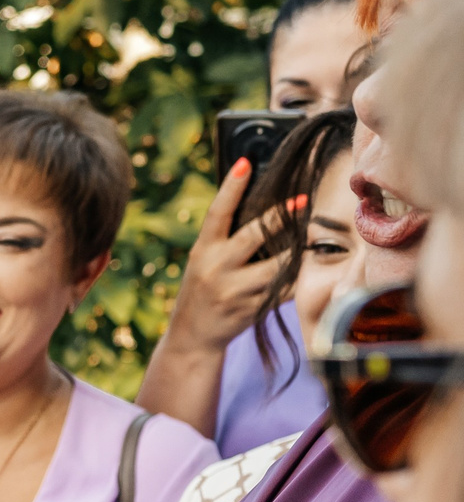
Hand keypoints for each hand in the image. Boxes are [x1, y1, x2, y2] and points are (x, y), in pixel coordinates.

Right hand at [163, 158, 302, 356]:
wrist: (192, 337)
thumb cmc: (203, 290)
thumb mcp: (203, 262)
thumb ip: (226, 241)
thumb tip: (265, 209)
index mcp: (202, 252)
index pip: (217, 214)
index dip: (231, 188)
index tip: (245, 163)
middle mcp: (215, 269)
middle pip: (254, 236)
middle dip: (280, 217)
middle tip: (302, 200)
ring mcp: (235, 290)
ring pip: (278, 264)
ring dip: (297, 250)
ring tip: (310, 236)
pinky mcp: (253, 307)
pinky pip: (284, 287)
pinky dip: (296, 276)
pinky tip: (303, 268)